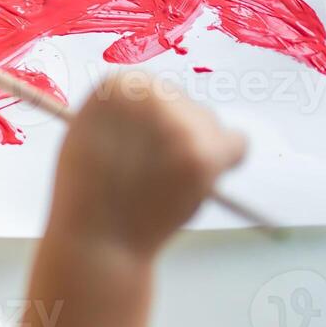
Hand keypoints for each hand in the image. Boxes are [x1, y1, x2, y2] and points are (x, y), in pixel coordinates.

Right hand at [48, 70, 247, 260]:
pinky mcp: (204, 155)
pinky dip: (227, 160)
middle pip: (184, 104)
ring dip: (198, 148)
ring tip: (171, 180)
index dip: (150, 120)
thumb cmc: (87, 193)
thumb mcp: (88, 133)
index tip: (146, 143)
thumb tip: (155, 106)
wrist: (98, 240)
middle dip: (176, 133)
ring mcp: (180, 126)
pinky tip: (203, 177)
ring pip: (211, 124)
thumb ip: (122, 113)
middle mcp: (151, 96)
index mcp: (118, 86)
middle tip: (159, 168)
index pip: (152, 89)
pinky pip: (238, 144)